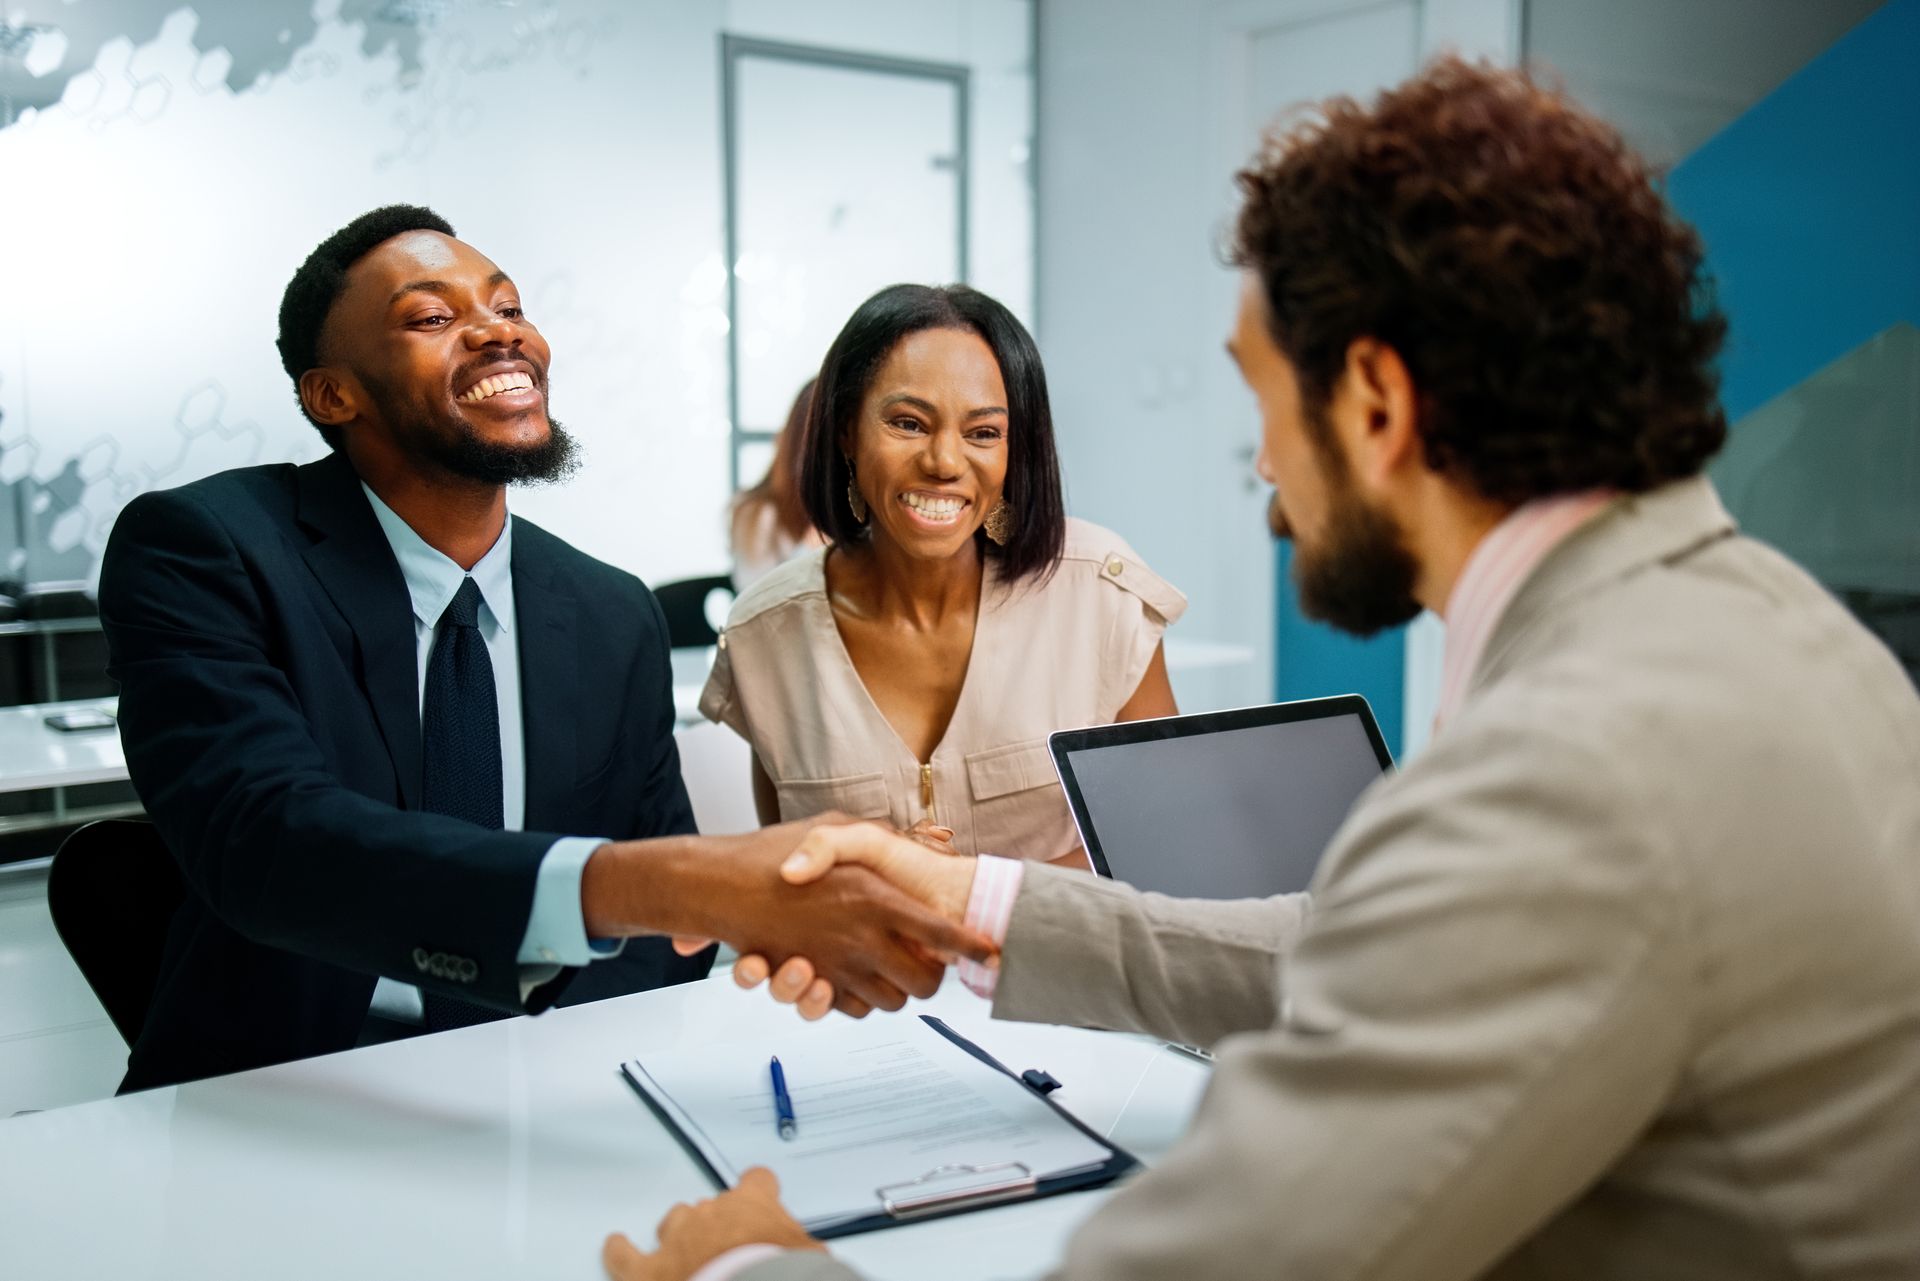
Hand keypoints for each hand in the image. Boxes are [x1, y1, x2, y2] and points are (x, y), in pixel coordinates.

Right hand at [585, 820, 994, 1016]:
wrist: (714, 884)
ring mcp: (837, 966)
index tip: (991, 952)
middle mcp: (860, 938)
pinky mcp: (811, 983)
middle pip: (924, 982)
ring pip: (891, 1002)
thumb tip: (913, 840)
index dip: (971, 946)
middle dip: (934, 977)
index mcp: (874, 896)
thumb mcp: (833, 828)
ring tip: (894, 968)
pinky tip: (854, 976)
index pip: (941, 931)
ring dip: (897, 991)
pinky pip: (852, 1008)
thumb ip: (872, 841)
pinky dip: (859, 1000)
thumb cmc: (772, 853)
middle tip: (932, 962)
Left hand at [603, 1167, 822, 1280]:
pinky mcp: (650, 1271)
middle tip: (731, 1249)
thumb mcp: (811, 1258)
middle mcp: (712, 1213)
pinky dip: (619, 1252)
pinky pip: (626, 1257)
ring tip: (687, 1249)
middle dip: (719, 1224)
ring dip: (679, 1233)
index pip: (758, 1181)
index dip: (759, 1191)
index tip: (761, 1194)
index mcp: (754, 1204)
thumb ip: (803, 1251)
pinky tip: (616, 1247)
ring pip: (674, 1221)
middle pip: (712, 1206)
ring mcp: (678, 1239)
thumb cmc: (783, 1274)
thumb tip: (812, 1263)